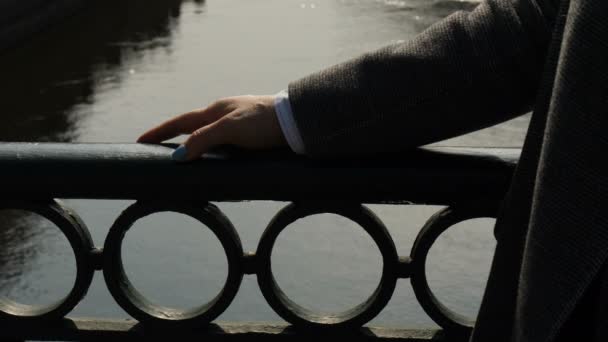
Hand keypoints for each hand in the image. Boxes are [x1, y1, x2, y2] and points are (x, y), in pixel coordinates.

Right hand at [137, 95, 286, 160]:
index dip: (160, 132)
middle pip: (192, 127)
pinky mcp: (250, 134)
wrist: (297, 121)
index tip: (140, 141)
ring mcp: (238, 124)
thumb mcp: (230, 129)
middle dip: (174, 138)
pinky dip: (212, 150)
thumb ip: (204, 139)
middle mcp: (224, 115)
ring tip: (183, 159)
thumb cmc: (264, 122)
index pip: (180, 122)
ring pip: (209, 135)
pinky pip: (224, 143)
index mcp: (216, 110)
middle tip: (157, 149)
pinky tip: (216, 160)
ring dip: (194, 145)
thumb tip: (178, 156)